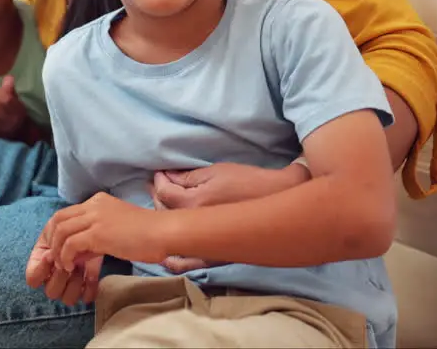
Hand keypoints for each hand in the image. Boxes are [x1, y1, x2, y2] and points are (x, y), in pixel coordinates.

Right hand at [26, 230, 102, 305]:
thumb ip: (51, 243)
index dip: (41, 270)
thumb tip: (50, 257)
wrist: (91, 229)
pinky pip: (86, 298)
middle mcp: (53, 279)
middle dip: (61, 276)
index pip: (32, 279)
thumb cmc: (68, 228)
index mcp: (40, 266)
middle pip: (51, 292)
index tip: (49, 256)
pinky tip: (91, 275)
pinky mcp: (87, 288)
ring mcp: (69, 286)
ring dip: (75, 282)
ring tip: (81, 266)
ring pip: (67, 299)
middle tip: (69, 262)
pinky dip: (89, 288)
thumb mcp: (56, 228)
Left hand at [45, 193, 168, 271]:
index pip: (66, 213)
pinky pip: (71, 244)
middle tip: (55, 258)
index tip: (58, 249)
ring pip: (61, 231)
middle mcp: (94, 205)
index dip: (56, 231)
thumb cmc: (147, 234)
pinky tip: (72, 267)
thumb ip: (97, 233)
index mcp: (98, 201)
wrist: (164, 232)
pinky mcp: (99, 233)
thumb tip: (80, 250)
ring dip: (57, 251)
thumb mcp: (117, 227)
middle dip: (51, 240)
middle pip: (58, 219)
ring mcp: (96, 217)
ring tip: (64, 265)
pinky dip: (66, 257)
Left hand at [151, 162, 308, 272]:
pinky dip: (172, 260)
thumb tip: (167, 177)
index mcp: (195, 203)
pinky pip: (185, 263)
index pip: (164, 193)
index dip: (159, 180)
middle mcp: (196, 227)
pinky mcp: (213, 257)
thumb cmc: (250, 182)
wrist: (279, 200)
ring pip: (171, 236)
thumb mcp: (216, 171)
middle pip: (164, 213)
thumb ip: (188, 177)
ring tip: (162, 207)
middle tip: (158, 185)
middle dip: (157, 197)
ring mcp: (204, 245)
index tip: (160, 173)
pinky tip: (164, 255)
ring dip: (162, 220)